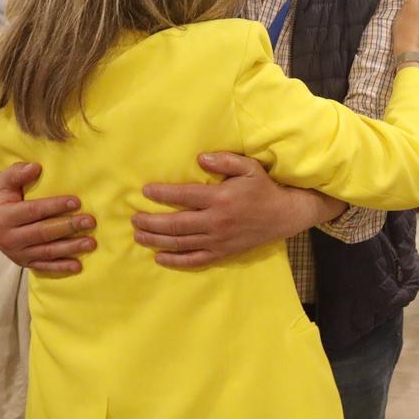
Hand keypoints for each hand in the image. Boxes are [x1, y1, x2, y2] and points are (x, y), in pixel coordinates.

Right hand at [0, 161, 93, 275]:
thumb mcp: (1, 182)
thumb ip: (17, 173)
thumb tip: (35, 167)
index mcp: (4, 217)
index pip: (33, 211)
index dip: (55, 206)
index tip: (77, 201)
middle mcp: (9, 238)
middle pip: (43, 233)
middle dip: (68, 227)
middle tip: (90, 222)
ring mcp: (17, 253)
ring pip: (47, 251)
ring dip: (70, 248)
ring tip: (91, 243)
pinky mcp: (23, 262)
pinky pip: (44, 266)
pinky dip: (61, 267)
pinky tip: (78, 266)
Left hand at [132, 152, 338, 270]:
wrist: (284, 215)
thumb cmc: (262, 188)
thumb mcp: (248, 167)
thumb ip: (224, 160)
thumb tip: (199, 158)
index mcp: (220, 198)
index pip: (184, 196)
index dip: (162, 193)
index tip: (145, 191)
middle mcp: (216, 221)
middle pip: (176, 224)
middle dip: (151, 222)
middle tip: (134, 219)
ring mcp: (218, 240)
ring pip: (181, 243)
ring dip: (156, 240)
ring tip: (138, 236)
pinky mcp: (222, 253)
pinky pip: (195, 260)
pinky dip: (175, 260)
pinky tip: (160, 257)